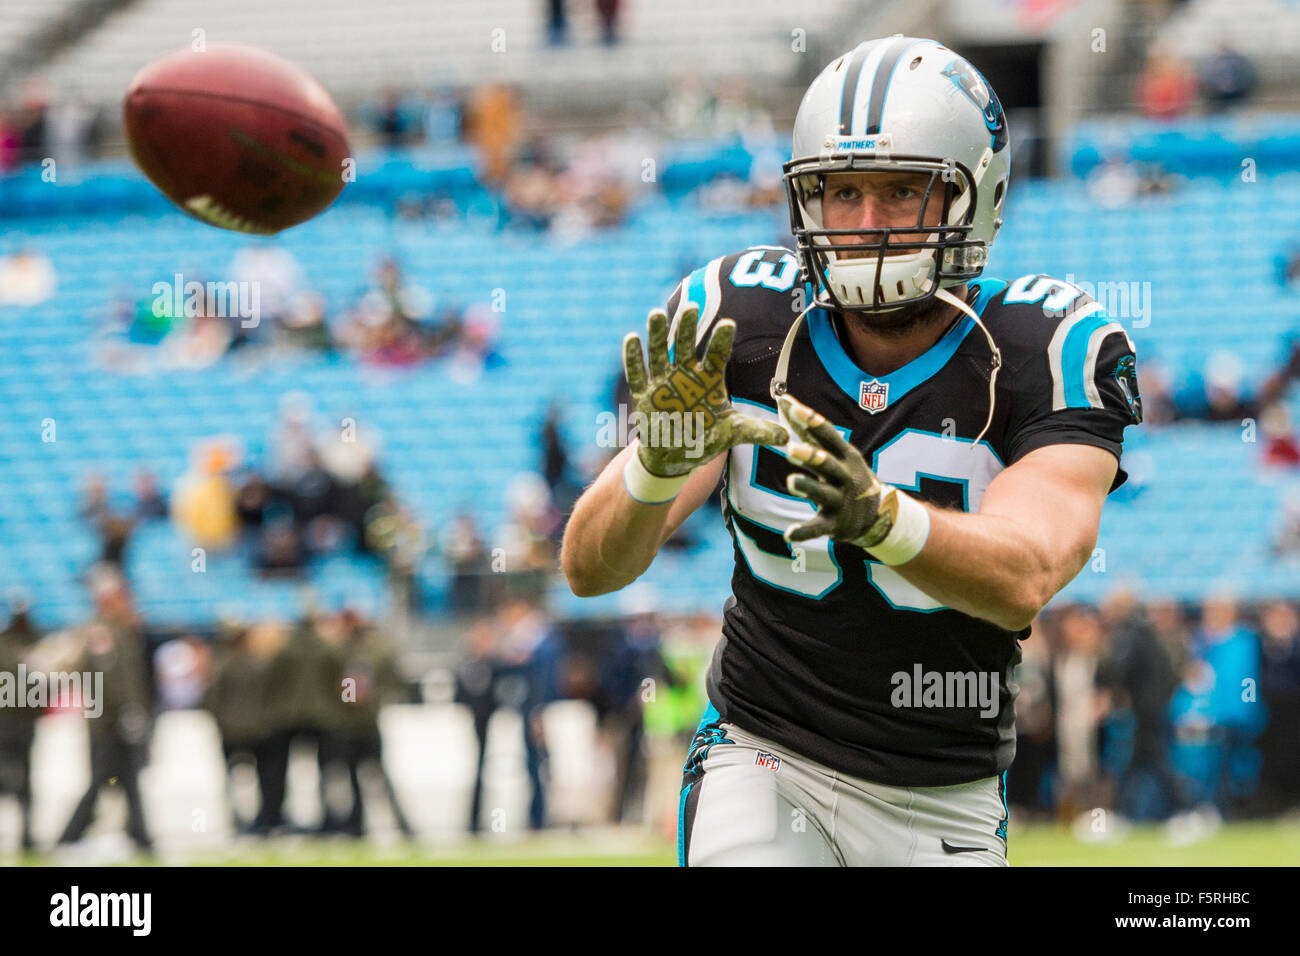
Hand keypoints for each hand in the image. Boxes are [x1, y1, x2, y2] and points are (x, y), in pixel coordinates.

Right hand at [623, 303, 787, 476]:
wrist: (677, 454)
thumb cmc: (706, 438)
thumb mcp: (733, 433)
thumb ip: (757, 432)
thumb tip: (787, 439)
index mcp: (709, 379)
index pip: (716, 355)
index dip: (721, 340)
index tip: (728, 323)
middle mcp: (685, 375)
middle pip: (685, 346)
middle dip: (686, 327)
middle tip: (692, 307)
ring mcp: (663, 383)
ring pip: (659, 353)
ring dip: (657, 335)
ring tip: (657, 314)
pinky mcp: (644, 396)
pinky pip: (637, 374)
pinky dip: (634, 358)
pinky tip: (632, 338)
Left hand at [779, 393, 895, 547]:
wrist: (878, 515)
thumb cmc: (847, 475)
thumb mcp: (836, 454)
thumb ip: (808, 431)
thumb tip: (784, 401)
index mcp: (845, 456)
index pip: (828, 435)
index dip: (811, 421)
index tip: (792, 407)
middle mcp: (845, 476)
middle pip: (828, 464)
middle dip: (811, 456)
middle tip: (790, 449)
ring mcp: (841, 501)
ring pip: (823, 493)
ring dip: (808, 487)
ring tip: (791, 481)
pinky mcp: (835, 524)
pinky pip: (818, 528)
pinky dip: (804, 532)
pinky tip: (788, 535)